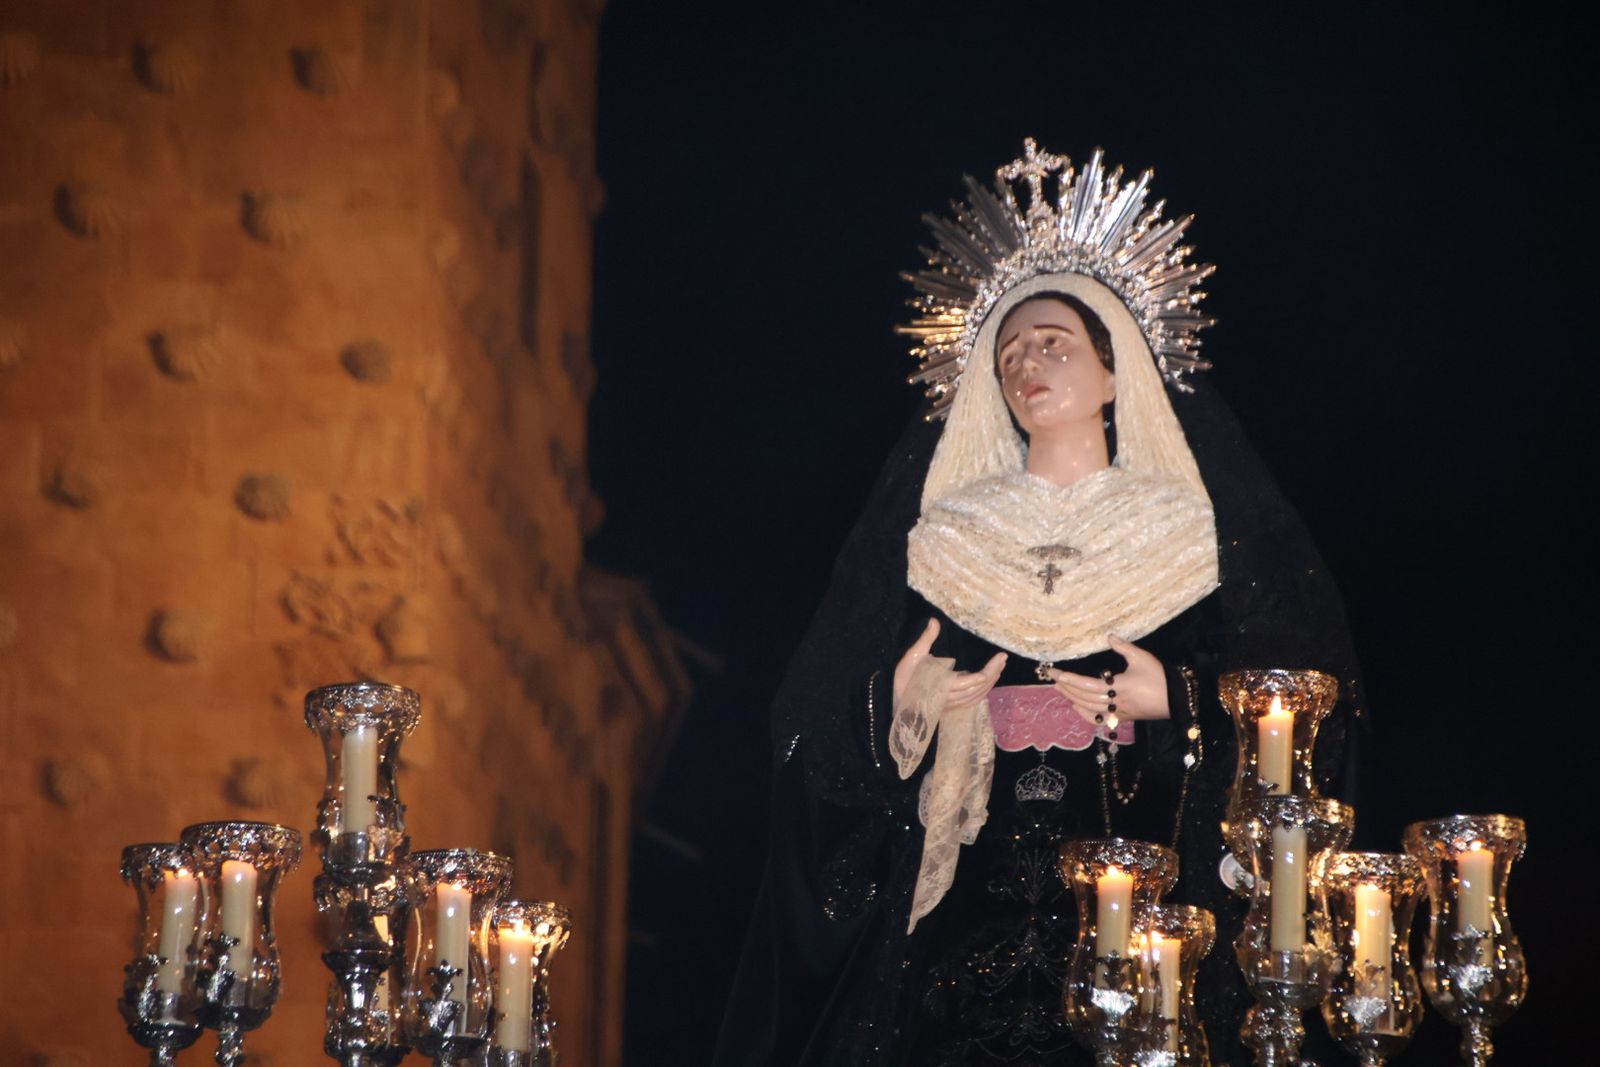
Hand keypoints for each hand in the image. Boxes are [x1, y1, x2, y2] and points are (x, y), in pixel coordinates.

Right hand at [894, 618, 1007, 708]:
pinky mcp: (953, 705)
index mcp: (941, 686)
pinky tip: (990, 681)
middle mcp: (950, 697)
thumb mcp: (913, 657)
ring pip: (977, 695)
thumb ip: (926, 639)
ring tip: (1000, 666)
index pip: (965, 683)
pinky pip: (973, 700)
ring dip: (991, 682)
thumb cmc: (904, 679)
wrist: (896, 703)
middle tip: (1003, 658)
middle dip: (993, 673)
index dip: (980, 677)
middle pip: (977, 688)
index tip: (993, 665)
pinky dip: (984, 691)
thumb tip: (935, 621)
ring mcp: (953, 703)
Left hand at [1047, 635, 1168, 725]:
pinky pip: (1100, 718)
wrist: (1178, 700)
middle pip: (1084, 697)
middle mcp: (1115, 702)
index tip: (1056, 673)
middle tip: (1052, 678)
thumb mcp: (1142, 658)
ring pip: (1090, 708)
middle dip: (1066, 688)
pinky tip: (1077, 707)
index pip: (1088, 684)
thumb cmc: (1160, 677)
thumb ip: (1124, 647)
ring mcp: (1119, 712)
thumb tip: (1109, 636)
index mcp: (1119, 686)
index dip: (1070, 679)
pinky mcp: (1124, 717)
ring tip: (1059, 689)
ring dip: (1072, 698)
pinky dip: (1086, 714)